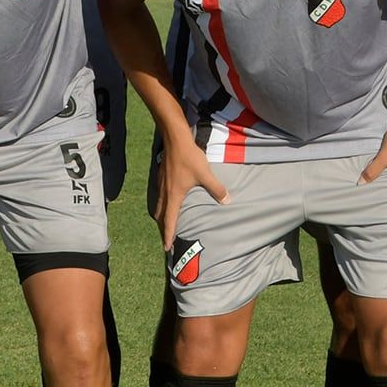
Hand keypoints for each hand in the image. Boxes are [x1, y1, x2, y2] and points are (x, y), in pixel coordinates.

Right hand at [155, 133, 229, 247]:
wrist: (174, 139)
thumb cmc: (189, 158)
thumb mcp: (205, 174)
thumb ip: (216, 189)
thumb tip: (227, 201)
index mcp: (174, 196)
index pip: (170, 220)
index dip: (168, 235)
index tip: (166, 247)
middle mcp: (165, 192)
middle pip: (160, 215)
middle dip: (163, 228)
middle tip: (165, 238)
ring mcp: (161, 184)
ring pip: (158, 205)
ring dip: (161, 216)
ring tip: (165, 221)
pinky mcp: (161, 176)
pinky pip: (159, 195)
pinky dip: (162, 203)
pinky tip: (167, 199)